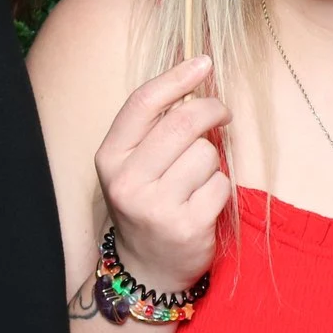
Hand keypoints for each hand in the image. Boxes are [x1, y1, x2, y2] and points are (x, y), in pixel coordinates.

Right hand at [94, 55, 233, 290]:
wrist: (147, 269)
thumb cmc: (147, 203)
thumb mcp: (134, 165)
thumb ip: (155, 127)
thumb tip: (196, 78)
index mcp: (110, 158)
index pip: (143, 103)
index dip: (177, 77)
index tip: (204, 62)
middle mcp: (127, 181)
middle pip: (182, 122)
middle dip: (211, 110)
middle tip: (222, 113)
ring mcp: (156, 206)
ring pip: (206, 153)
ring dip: (213, 160)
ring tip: (198, 179)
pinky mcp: (186, 226)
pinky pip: (221, 184)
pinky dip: (220, 188)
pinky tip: (204, 202)